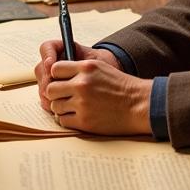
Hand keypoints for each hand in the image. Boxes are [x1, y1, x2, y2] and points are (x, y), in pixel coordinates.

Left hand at [34, 39, 150, 134]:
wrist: (139, 105)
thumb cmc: (121, 87)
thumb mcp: (101, 68)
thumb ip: (79, 69)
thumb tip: (55, 74)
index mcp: (86, 68)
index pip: (54, 69)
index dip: (56, 76)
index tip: (61, 81)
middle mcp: (82, 84)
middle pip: (51, 89)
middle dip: (55, 93)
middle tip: (64, 96)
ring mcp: (82, 104)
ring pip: (55, 106)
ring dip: (61, 107)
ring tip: (73, 107)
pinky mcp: (85, 121)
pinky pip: (63, 120)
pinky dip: (67, 119)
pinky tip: (77, 116)